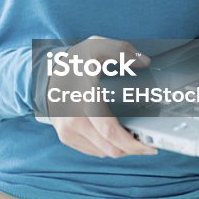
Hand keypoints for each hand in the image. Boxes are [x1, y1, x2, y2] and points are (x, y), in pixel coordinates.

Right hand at [48, 36, 158, 156]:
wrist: (48, 72)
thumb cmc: (76, 61)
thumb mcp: (98, 46)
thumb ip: (122, 51)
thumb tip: (144, 61)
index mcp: (85, 97)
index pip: (109, 130)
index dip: (132, 143)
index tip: (150, 147)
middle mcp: (73, 118)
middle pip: (110, 147)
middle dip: (132, 149)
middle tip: (147, 143)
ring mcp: (68, 130)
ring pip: (103, 152)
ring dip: (121, 150)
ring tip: (133, 138)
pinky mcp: (66, 136)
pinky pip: (93, 151)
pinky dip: (107, 148)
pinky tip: (116, 138)